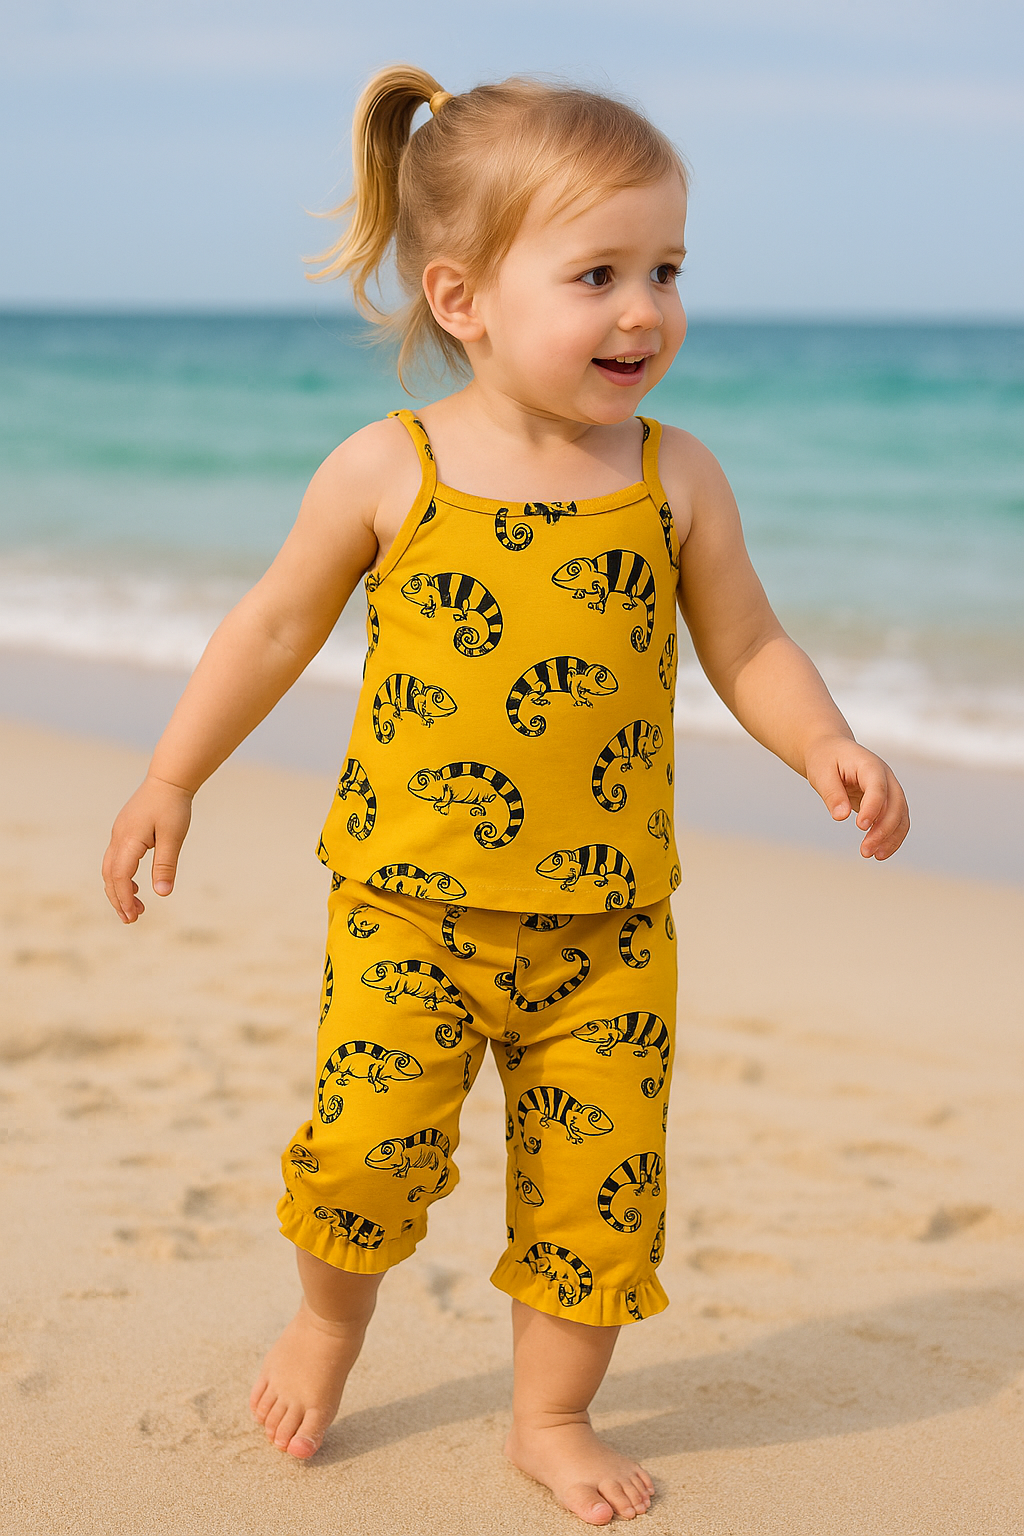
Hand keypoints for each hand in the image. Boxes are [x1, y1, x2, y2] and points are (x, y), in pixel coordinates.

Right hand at [102, 775, 193, 922]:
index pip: (120, 876)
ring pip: (110, 869)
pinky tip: (136, 884)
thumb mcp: (173, 837)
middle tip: (131, 920)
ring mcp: (119, 834)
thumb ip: (166, 865)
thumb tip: (162, 893)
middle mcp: (118, 838)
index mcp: (129, 840)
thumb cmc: (173, 807)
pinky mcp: (124, 831)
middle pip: (110, 876)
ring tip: (134, 907)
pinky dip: (121, 876)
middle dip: (118, 899)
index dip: (125, 898)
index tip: (134, 916)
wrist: (168, 779)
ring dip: (119, 889)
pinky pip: (116, 859)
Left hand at [804, 736, 909, 860]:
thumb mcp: (821, 773)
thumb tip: (840, 817)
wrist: (831, 750)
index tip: (861, 826)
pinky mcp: (887, 801)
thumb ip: (832, 793)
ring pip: (901, 816)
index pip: (878, 788)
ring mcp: (890, 789)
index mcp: (869, 765)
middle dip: (883, 830)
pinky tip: (879, 853)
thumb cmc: (825, 759)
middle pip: (896, 805)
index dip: (873, 808)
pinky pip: (897, 821)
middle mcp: (886, 777)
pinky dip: (891, 838)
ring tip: (872, 855)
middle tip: (865, 851)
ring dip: (890, 838)